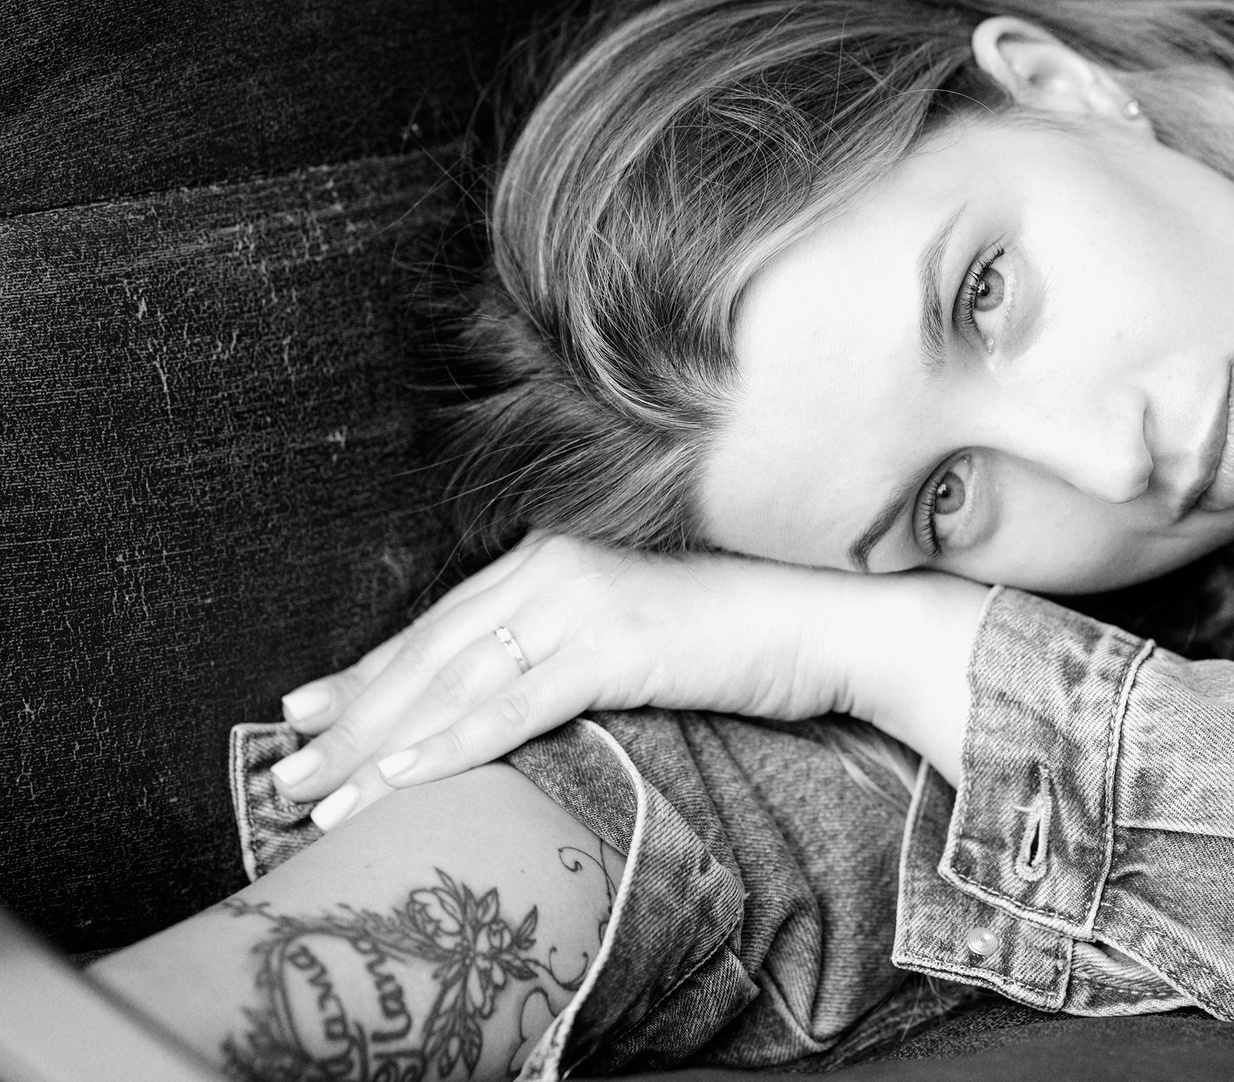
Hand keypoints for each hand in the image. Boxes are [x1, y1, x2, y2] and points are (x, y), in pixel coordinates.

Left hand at [271, 532, 986, 827]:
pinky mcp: (612, 644)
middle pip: (430, 650)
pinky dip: (445, 747)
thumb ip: (573, 640)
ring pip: (453, 681)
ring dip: (377, 745)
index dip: (372, 670)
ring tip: (319, 793)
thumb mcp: (642, 627)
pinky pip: (509, 706)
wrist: (832, 621)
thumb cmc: (747, 628)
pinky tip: (396, 783)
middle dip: (351, 715)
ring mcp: (581, 601)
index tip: (310, 708)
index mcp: (558, 555)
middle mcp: (554, 567)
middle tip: (286, 767)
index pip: (445, 623)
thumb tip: (516, 685)